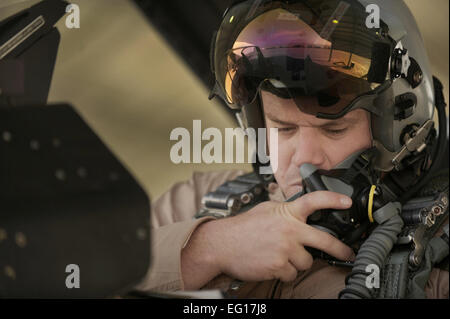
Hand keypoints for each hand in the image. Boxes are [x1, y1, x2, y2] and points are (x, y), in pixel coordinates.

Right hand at [181, 191, 354, 288]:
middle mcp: (289, 229)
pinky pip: (292, 274)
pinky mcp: (279, 266)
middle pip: (324, 241)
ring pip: (306, 262)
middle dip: (340, 250)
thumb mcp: (266, 210)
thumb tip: (301, 213)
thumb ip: (286, 211)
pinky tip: (272, 263)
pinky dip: (285, 272)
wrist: (222, 244)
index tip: (347, 202)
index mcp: (286, 213)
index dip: (333, 200)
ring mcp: (285, 249)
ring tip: (280, 255)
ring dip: (297, 262)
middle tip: (348, 254)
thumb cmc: (242, 228)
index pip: (314, 201)